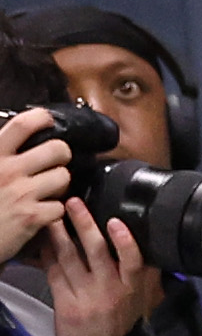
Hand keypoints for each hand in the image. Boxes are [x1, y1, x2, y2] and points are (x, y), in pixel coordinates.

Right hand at [0, 111, 68, 267]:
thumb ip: (1, 156)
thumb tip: (13, 141)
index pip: (22, 125)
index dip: (41, 118)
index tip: (48, 120)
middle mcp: (8, 170)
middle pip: (57, 150)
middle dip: (62, 156)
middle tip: (54, 163)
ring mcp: (21, 193)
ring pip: (63, 177)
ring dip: (60, 184)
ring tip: (48, 190)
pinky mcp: (31, 217)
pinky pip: (60, 207)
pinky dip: (55, 211)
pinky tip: (43, 212)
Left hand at [39, 204, 150, 335]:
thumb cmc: (123, 323)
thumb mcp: (140, 301)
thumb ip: (141, 275)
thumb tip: (146, 245)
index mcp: (133, 289)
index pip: (134, 262)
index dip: (125, 242)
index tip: (117, 221)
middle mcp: (111, 291)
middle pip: (97, 253)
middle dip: (85, 226)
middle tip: (74, 203)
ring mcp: (87, 297)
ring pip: (70, 259)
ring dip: (59, 234)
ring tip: (53, 215)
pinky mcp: (66, 304)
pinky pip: (55, 274)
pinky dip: (48, 256)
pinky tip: (44, 242)